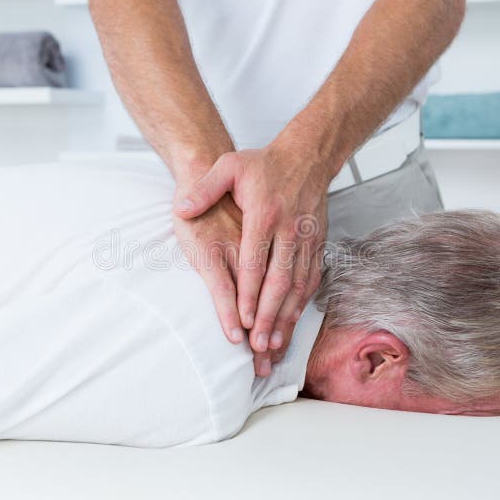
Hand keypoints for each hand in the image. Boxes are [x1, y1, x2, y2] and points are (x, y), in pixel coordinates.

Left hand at [175, 146, 329, 376]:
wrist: (307, 154)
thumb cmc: (264, 163)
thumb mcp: (229, 166)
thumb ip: (205, 188)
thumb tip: (182, 207)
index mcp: (265, 213)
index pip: (256, 261)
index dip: (250, 293)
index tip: (243, 319)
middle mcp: (289, 229)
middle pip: (279, 280)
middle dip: (269, 316)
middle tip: (258, 345)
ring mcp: (307, 238)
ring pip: (299, 285)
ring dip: (288, 317)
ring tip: (275, 345)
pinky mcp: (317, 243)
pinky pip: (312, 279)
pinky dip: (302, 304)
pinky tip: (292, 322)